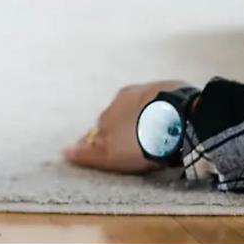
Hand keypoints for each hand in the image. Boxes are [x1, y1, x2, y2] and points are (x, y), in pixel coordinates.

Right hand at [64, 80, 189, 173]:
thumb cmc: (142, 141)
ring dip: (145, 118)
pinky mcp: (170, 87)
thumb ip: (88, 154)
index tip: (118, 153)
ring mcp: (146, 90)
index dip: (106, 142)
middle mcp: (123, 97)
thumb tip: (65, 152)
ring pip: (140, 107)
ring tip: (159, 135)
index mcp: (107, 112)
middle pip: (119, 115)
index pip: (100, 128)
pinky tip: (174, 123)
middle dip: (126, 128)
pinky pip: (162, 101)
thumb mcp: (112, 155)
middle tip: (140, 146)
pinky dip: (164, 111)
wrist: (178, 119)